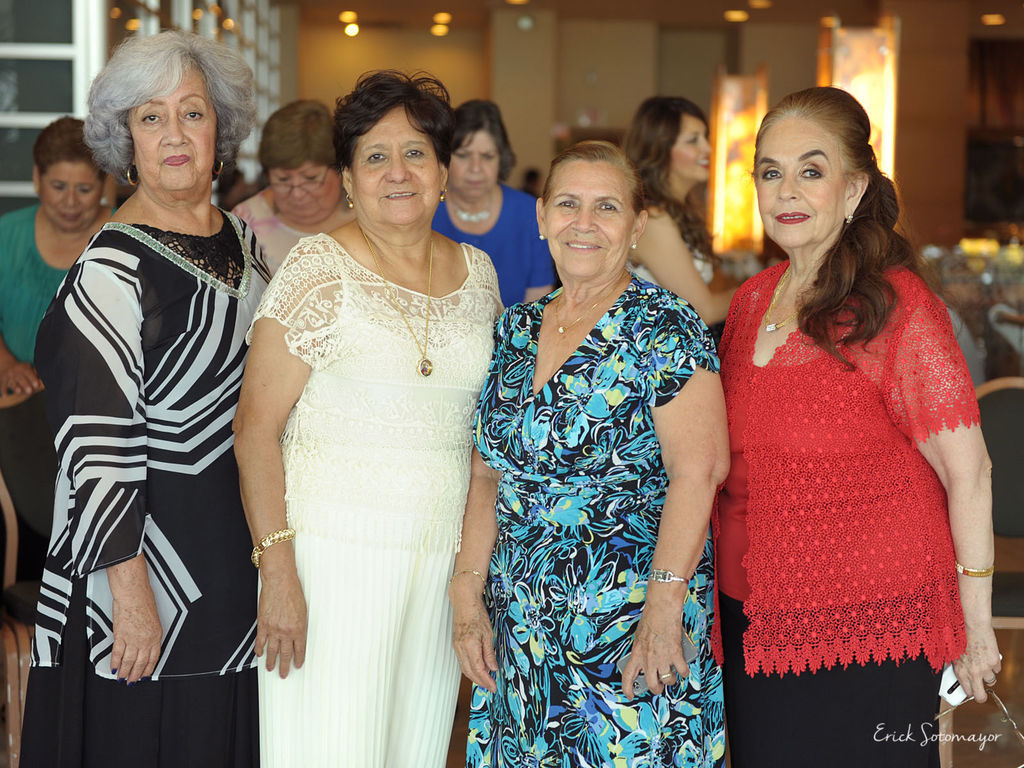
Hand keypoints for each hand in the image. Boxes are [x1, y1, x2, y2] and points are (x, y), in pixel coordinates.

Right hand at [0, 359, 41, 395]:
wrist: (6, 365)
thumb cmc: (21, 368)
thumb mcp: (28, 366)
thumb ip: (34, 372)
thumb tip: (42, 378)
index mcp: (23, 368)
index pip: (28, 373)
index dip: (33, 379)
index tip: (37, 385)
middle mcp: (15, 372)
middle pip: (20, 379)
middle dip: (25, 385)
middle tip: (30, 391)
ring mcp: (8, 377)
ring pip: (12, 382)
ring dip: (15, 387)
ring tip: (19, 392)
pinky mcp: (2, 381)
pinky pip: (3, 386)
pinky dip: (3, 391)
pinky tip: (5, 396)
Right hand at [109, 576, 162, 683]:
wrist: (133, 594)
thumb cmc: (144, 601)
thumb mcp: (154, 619)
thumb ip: (150, 633)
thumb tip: (146, 642)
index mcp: (156, 635)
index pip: (153, 658)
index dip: (149, 669)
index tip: (146, 675)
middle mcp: (145, 639)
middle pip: (141, 662)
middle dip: (136, 674)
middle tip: (132, 682)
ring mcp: (133, 639)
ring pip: (129, 661)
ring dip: (125, 672)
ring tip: (122, 678)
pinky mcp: (120, 636)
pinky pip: (117, 653)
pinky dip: (115, 662)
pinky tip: (114, 668)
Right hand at [256, 557, 306, 678]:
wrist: (280, 582)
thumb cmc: (293, 592)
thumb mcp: (303, 610)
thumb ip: (300, 624)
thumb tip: (298, 634)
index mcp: (299, 628)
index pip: (299, 649)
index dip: (298, 658)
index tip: (297, 665)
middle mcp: (286, 631)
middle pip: (286, 654)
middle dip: (285, 666)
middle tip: (283, 674)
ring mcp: (274, 629)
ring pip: (272, 651)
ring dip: (271, 661)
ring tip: (271, 669)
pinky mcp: (263, 624)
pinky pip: (260, 641)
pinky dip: (259, 649)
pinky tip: (260, 654)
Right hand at [450, 584, 496, 691]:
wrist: (464, 602)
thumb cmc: (477, 613)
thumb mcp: (488, 633)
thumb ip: (489, 653)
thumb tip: (493, 668)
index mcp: (470, 645)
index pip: (478, 669)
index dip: (486, 681)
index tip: (493, 687)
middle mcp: (461, 648)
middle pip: (469, 672)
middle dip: (480, 682)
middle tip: (491, 687)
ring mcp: (456, 647)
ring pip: (464, 668)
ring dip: (474, 677)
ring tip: (485, 681)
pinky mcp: (455, 644)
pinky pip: (462, 661)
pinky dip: (469, 669)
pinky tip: (477, 669)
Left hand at [621, 594, 687, 700]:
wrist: (661, 610)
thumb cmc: (651, 619)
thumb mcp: (639, 637)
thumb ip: (642, 651)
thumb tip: (646, 660)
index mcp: (637, 654)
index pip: (627, 676)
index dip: (627, 689)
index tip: (629, 695)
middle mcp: (648, 659)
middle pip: (652, 685)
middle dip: (656, 689)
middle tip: (659, 686)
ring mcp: (662, 658)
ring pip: (667, 680)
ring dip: (670, 679)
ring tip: (672, 673)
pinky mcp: (675, 654)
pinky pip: (682, 671)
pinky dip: (684, 671)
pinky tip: (683, 668)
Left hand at [953, 624, 1000, 703]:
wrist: (971, 625)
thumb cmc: (959, 637)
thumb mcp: (952, 655)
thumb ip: (958, 667)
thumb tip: (958, 676)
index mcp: (961, 672)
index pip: (967, 692)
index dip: (969, 692)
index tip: (970, 690)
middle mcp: (974, 673)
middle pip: (981, 696)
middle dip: (981, 696)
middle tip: (980, 693)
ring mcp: (986, 668)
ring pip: (991, 681)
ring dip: (987, 676)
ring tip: (982, 666)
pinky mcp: (995, 661)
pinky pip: (996, 669)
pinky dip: (993, 665)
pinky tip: (987, 656)